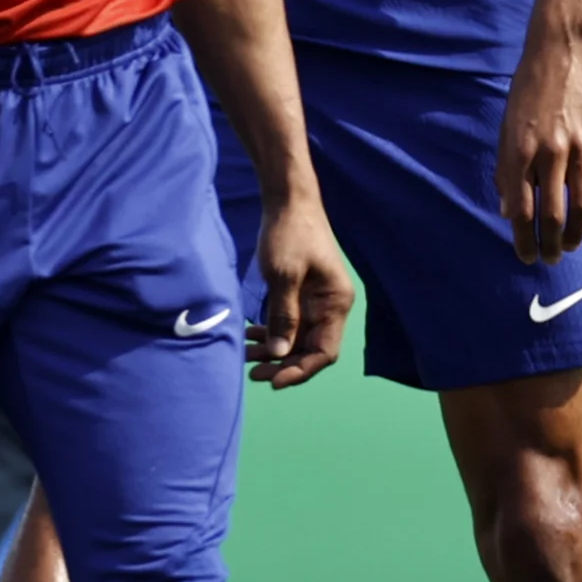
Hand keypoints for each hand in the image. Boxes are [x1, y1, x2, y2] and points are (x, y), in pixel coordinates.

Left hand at [245, 191, 355, 388]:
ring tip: (246, 357)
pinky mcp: (301, 294)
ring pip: (297, 339)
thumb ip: (284, 316)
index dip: (301, 370)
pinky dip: (272, 333)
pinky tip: (251, 336)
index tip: (274, 380)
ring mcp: (315, 301)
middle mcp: (330, 307)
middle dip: (284, 364)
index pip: (325, 352)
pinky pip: (289, 324)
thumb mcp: (284, 276)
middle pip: (311, 350)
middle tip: (254, 373)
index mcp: (335, 303)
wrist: (289, 200)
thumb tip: (281, 354)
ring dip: (275, 351)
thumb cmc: (290, 234)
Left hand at [501, 28, 581, 260]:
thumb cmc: (528, 90)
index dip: (523, 240)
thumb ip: (507, 171)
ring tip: (569, 247)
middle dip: (548, 246)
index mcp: (520, 150)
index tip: (525, 256)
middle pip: (552, 215)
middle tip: (548, 260)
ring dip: (575, 234)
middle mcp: (551, 152)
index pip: (522, 210)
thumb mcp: (506, 128)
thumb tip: (509, 211)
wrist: (563, 52)